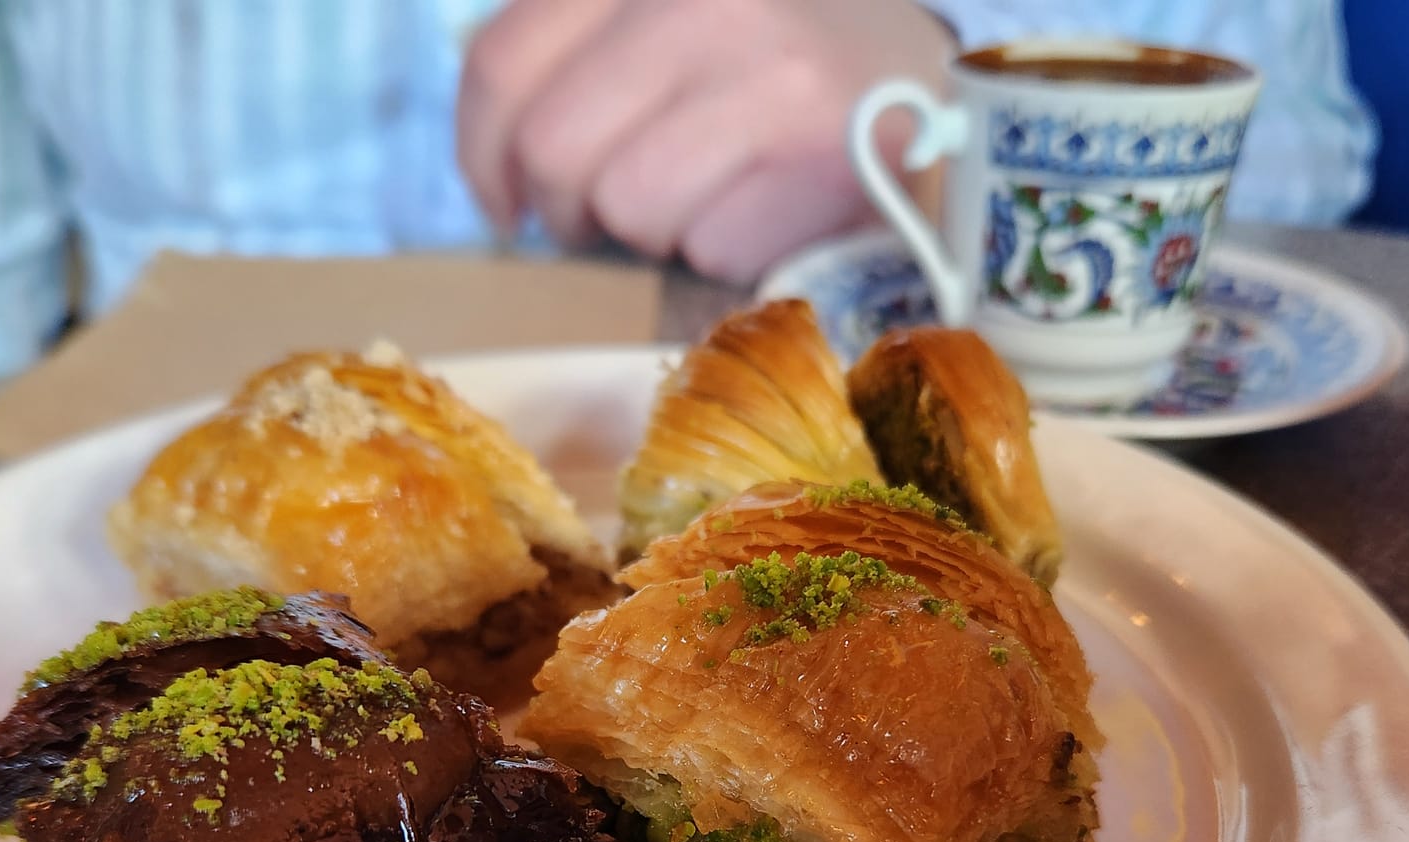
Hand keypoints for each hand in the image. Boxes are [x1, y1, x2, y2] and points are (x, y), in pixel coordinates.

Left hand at [458, 0, 952, 283]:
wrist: (926, 79)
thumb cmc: (774, 56)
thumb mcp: (670, 17)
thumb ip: (578, 50)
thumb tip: (496, 154)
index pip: (504, 63)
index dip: (482, 153)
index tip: (502, 200)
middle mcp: (708, 1)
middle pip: (555, 151)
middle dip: (570, 206)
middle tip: (606, 216)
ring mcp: (772, 75)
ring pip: (630, 207)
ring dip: (658, 229)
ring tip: (708, 195)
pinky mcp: (824, 155)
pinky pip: (712, 246)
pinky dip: (729, 250)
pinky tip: (765, 209)